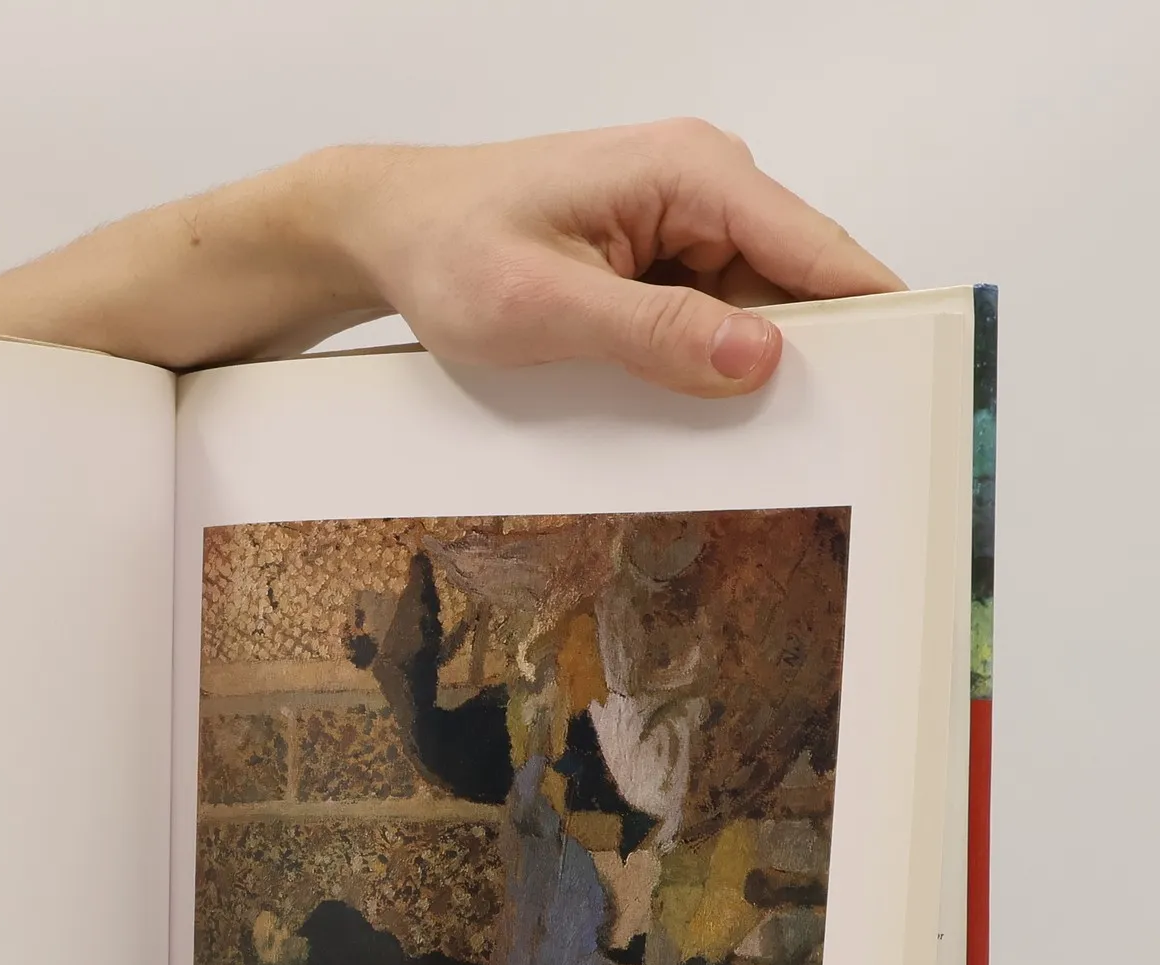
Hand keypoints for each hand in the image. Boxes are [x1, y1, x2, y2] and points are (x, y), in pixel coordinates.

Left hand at [321, 121, 904, 396]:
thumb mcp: (542, 304)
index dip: (876, 315)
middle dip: (813, 359)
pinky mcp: (658, 260)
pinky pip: (709, 320)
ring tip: (756, 445)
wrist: (390, 232)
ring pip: (754, 311)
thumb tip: (757, 355)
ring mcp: (683, 225)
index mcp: (690, 174)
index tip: (918, 381)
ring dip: (752, 373)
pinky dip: (709, 367)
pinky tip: (700, 416)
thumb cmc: (449, 249)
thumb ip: (650, 331)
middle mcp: (703, 188)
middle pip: (797, 285)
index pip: (816, 248)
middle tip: (833, 446)